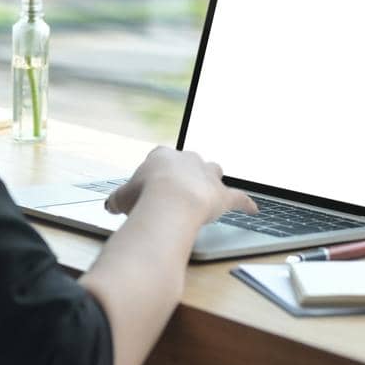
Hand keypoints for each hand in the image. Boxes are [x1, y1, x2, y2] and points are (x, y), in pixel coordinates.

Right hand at [104, 146, 257, 226]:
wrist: (169, 201)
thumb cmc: (144, 197)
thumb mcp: (122, 197)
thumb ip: (118, 200)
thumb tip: (111, 205)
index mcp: (162, 156)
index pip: (161, 157)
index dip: (158, 171)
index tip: (154, 181)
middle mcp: (188, 160)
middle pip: (191, 162)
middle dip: (187, 173)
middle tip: (180, 188)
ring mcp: (207, 176)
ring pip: (214, 172)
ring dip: (212, 181)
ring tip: (210, 192)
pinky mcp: (222, 195)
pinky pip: (239, 198)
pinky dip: (246, 204)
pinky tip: (253, 209)